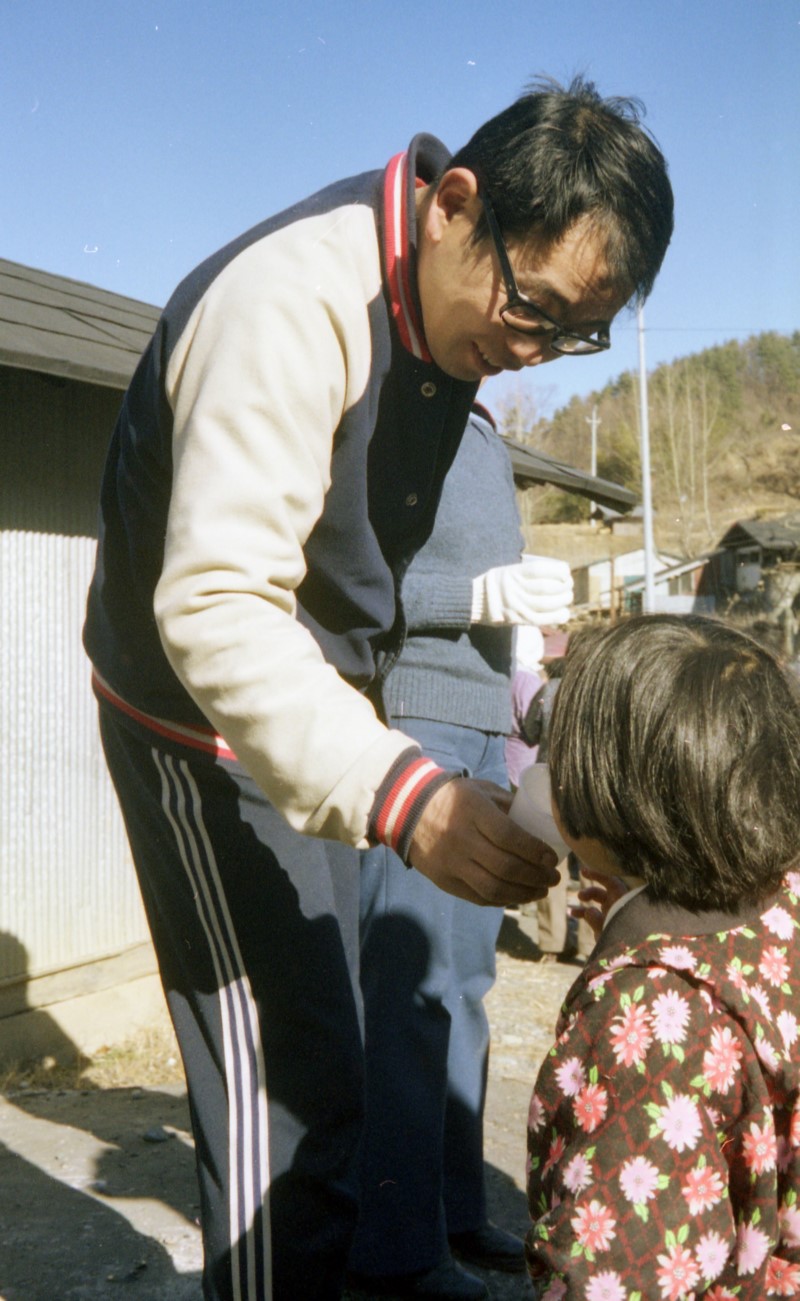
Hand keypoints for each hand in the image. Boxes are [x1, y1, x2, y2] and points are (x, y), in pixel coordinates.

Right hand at [408, 778, 560, 905]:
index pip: (509, 836)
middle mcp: (461, 839)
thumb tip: (545, 820)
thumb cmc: (455, 798)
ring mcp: (451, 863)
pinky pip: (478, 897)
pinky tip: (518, 896)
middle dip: (536, 877)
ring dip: (523, 894)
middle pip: (505, 867)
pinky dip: (503, 900)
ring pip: (493, 888)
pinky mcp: (444, 881)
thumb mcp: (482, 791)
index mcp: (473, 811)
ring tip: (541, 891)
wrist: (408, 811)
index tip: (553, 859)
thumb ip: (510, 804)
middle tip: (554, 878)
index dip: (535, 851)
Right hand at [471, 555, 572, 626]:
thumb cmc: (495, 583)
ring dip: (563, 600)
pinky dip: (556, 616)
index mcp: (512, 573)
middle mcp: (514, 589)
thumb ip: (527, 571)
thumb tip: (557, 572)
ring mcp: (516, 605)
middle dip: (564, 586)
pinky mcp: (518, 619)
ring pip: (547, 603)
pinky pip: (542, 619)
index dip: (558, 570)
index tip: (565, 570)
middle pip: (547, 587)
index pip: (539, 570)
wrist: (475, 601)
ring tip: (567, 596)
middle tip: (569, 584)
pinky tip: (564, 613)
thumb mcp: (507, 570)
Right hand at [569, 867, 630, 938]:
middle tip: (580, 897)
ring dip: (585, 903)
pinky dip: (583, 913)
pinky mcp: (607, 923)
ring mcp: (614, 914)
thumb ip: (598, 921)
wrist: (632, 961)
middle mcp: (620, 906)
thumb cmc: (624, 944)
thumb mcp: (609, 933)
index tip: (583, 871)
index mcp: (624, 902)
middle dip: (590, 892)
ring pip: (597, 902)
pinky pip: (594, 913)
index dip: (597, 875)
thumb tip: (588, 910)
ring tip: (574, 911)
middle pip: (603, 892)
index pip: (611, 882)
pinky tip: (571, 914)